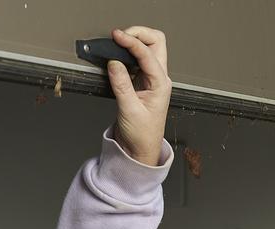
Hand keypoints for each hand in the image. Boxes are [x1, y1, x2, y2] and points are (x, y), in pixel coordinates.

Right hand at [107, 26, 171, 165]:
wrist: (141, 149)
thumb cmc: (142, 135)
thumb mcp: (129, 110)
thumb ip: (122, 85)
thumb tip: (114, 63)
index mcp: (161, 85)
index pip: (148, 54)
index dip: (132, 42)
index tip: (116, 36)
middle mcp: (159, 79)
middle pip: (156, 43)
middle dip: (139, 34)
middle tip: (119, 36)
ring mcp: (151, 79)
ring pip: (148, 49)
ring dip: (133, 42)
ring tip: (116, 43)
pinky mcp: (141, 82)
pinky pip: (137, 59)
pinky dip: (127, 52)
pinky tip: (116, 55)